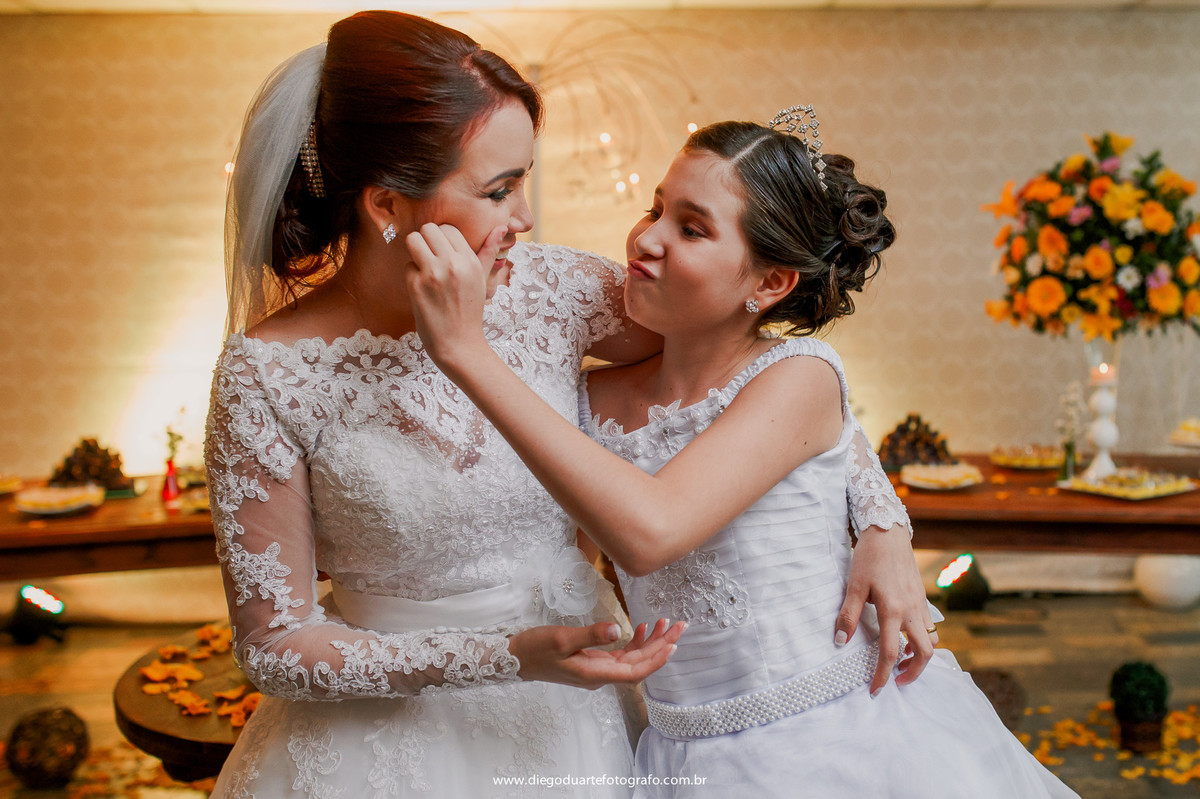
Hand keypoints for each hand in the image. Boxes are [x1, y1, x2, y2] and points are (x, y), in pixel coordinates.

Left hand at [403, 223, 506, 368]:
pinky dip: (412, 275)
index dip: (442, 238)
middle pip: (428, 229)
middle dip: (426, 240)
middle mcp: (452, 264)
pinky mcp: (416, 286)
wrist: (459, 344)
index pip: (447, 228)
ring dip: (415, 251)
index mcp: (470, 260)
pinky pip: (407, 265)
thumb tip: (500, 227)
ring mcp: (432, 274)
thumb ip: (488, 251)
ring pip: (412, 240)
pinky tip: (423, 289)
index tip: (442, 252)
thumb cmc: (470, 311)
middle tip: (429, 256)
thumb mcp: (483, 280)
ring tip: (423, 266)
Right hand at [509, 618, 685, 689]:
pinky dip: (633, 642)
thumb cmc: (535, 649)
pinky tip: (640, 628)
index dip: (656, 660)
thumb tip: (617, 630)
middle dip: (661, 646)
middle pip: (639, 665)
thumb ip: (590, 635)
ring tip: (665, 623)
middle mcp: (600, 675)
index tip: (673, 645)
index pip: (635, 672)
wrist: (514, 658)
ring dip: (650, 643)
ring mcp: (597, 669)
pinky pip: (620, 655)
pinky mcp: (592, 661)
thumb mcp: (561, 639)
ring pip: (632, 659)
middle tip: (680, 626)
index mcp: (595, 674)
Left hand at [834, 524, 935, 694]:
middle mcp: (912, 610)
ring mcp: (920, 604)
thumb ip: (848, 614)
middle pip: (924, 653)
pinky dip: (921, 640)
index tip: (875, 690)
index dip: (883, 675)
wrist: (888, 532)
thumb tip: (840, 641)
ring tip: (901, 661)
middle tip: (896, 681)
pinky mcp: (922, 598)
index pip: (891, 653)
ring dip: (920, 656)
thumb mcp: (854, 585)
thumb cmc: (869, 558)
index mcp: (893, 610)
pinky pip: (929, 627)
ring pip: (931, 641)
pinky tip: (905, 638)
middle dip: (913, 673)